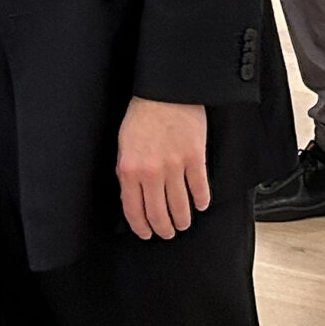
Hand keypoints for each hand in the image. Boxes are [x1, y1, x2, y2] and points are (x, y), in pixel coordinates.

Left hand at [116, 97, 209, 240]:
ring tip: (183, 223)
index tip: (146, 233)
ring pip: (179, 205)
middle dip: (163, 228)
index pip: (134, 209)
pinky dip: (200, 200)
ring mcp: (175, 167)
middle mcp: (152, 172)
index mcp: (130, 169)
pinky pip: (199, 188)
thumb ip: (127, 171)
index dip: (141, 226)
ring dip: (182, 219)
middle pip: (158, 213)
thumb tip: (132, 193)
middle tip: (167, 232)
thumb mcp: (124, 144)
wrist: (166, 92)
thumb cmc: (143, 114)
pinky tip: (200, 204)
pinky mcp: (195, 158)